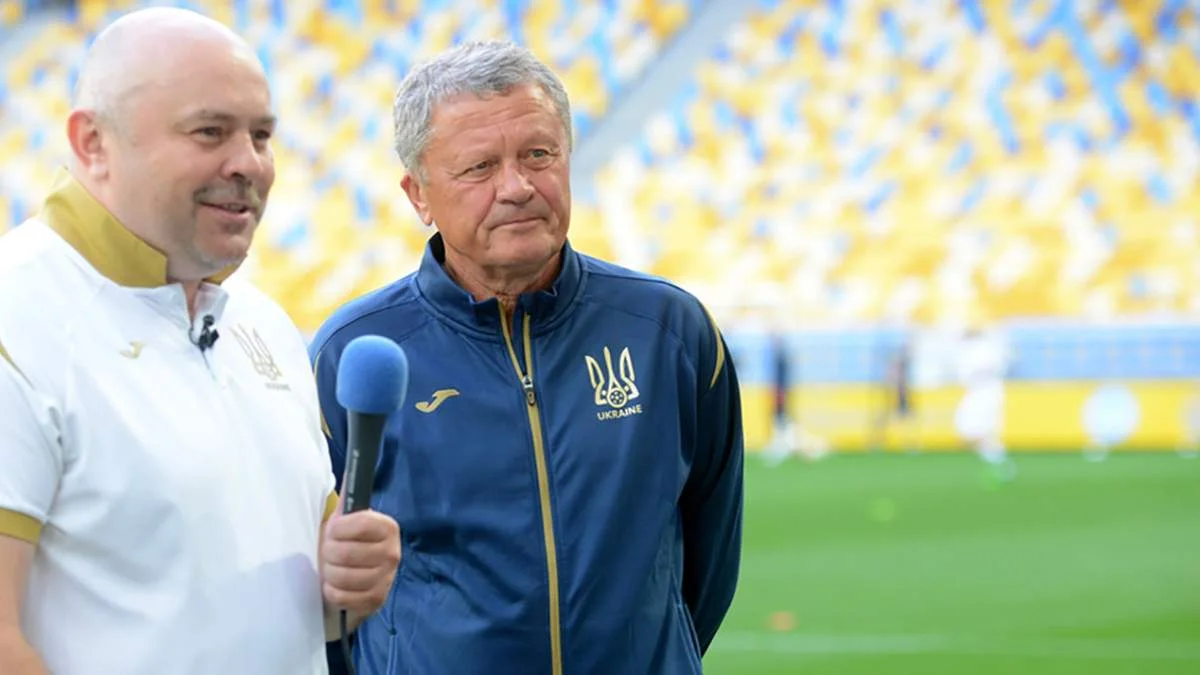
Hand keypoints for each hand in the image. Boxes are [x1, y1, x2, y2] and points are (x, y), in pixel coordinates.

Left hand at [320, 498, 400, 616]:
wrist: (353, 579)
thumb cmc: (346, 544)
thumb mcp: (345, 521)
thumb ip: (347, 501)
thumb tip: (350, 472)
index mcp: (387, 528)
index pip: (361, 523)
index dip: (338, 528)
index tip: (332, 530)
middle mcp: (393, 553)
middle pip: (345, 552)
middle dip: (328, 553)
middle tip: (328, 553)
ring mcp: (387, 579)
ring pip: (342, 576)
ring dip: (329, 574)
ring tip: (331, 570)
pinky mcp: (376, 600)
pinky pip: (343, 596)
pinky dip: (332, 592)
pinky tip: (335, 586)